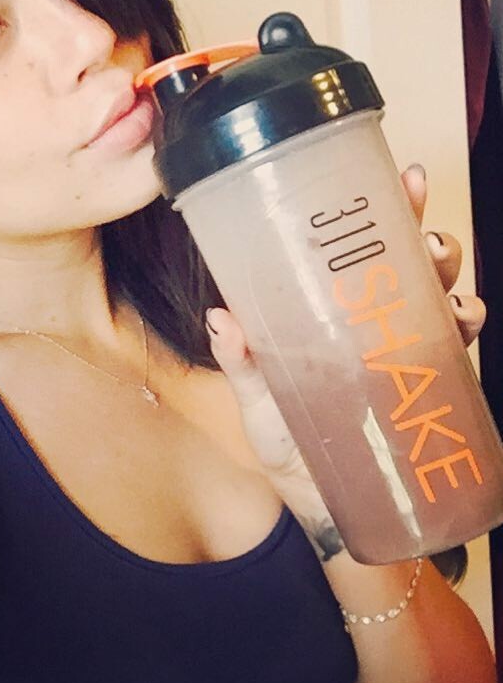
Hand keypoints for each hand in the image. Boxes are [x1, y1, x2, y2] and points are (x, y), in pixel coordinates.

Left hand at [205, 162, 487, 479]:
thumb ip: (241, 364)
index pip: (350, 257)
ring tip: (435, 256)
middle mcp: (371, 327)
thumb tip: (218, 316)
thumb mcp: (257, 402)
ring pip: (434, 294)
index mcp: (328, 319)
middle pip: (401, 264)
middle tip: (413, 208)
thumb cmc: (286, 444)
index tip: (383, 178)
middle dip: (416, 228)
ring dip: (441, 269)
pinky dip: (463, 325)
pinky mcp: (427, 387)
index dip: (369, 215)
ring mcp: (402, 354)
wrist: (323, 505)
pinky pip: (454, 348)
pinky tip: (461, 313)